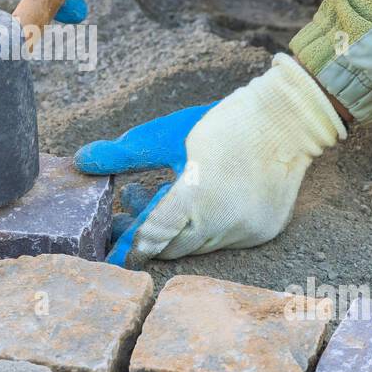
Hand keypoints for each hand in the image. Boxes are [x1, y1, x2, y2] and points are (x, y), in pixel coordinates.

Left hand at [75, 54, 345, 268]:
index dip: (127, 246)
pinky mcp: (264, 232)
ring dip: (174, 228)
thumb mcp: (168, 134)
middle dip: (145, 233)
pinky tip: (195, 201)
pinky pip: (224, 240)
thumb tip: (83, 161)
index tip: (107, 252)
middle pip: (172, 246)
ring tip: (155, 193)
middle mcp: (223, 224)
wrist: (289, 119)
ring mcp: (246, 232)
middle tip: (123, 211)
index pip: (151, 236)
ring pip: (198, 245)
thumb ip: (124, 154)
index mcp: (196, 198)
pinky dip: (205, 227)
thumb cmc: (224, 123)